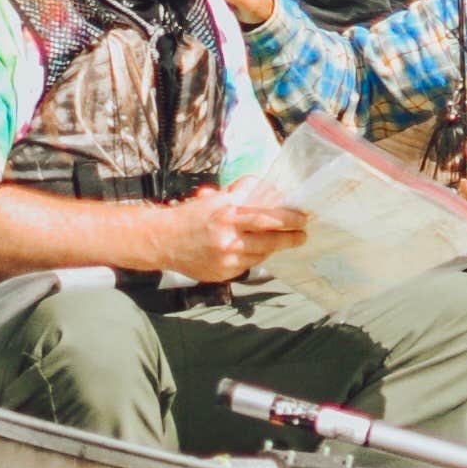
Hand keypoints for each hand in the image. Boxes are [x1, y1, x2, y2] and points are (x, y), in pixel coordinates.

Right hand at [158, 186, 308, 287]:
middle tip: (302, 235)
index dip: (288, 219)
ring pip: (261, 255)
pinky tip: (253, 250)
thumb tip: (270, 192)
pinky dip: (253, 257)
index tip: (303, 218)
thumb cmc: (191, 216)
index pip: (267, 217)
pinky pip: (247, 266)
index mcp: (227, 215)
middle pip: (270, 241)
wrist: (163, 241)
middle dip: (291, 238)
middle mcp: (228, 240)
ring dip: (272, 247)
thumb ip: (243, 194)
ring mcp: (226, 260)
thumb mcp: (217, 198)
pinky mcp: (223, 274)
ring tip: (280, 241)